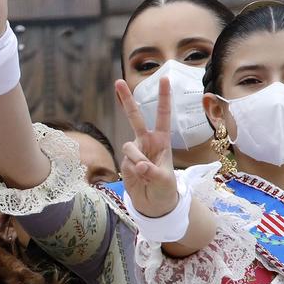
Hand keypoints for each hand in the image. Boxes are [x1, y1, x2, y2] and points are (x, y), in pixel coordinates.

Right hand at [112, 76, 179, 217]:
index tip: (166, 79)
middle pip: (134, 117)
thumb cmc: (166, 190)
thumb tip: (139, 164)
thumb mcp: (165, 181)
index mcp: (162, 141)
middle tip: (118, 81)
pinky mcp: (124, 161)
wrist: (153, 204)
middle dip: (126, 99)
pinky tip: (138, 177)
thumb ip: (153, 171)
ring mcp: (134, 151)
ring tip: (145, 173)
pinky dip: (132, 169)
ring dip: (136, 158)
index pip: (163, 116)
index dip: (164, 98)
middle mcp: (147, 141)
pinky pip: (125, 160)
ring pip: (129, 146)